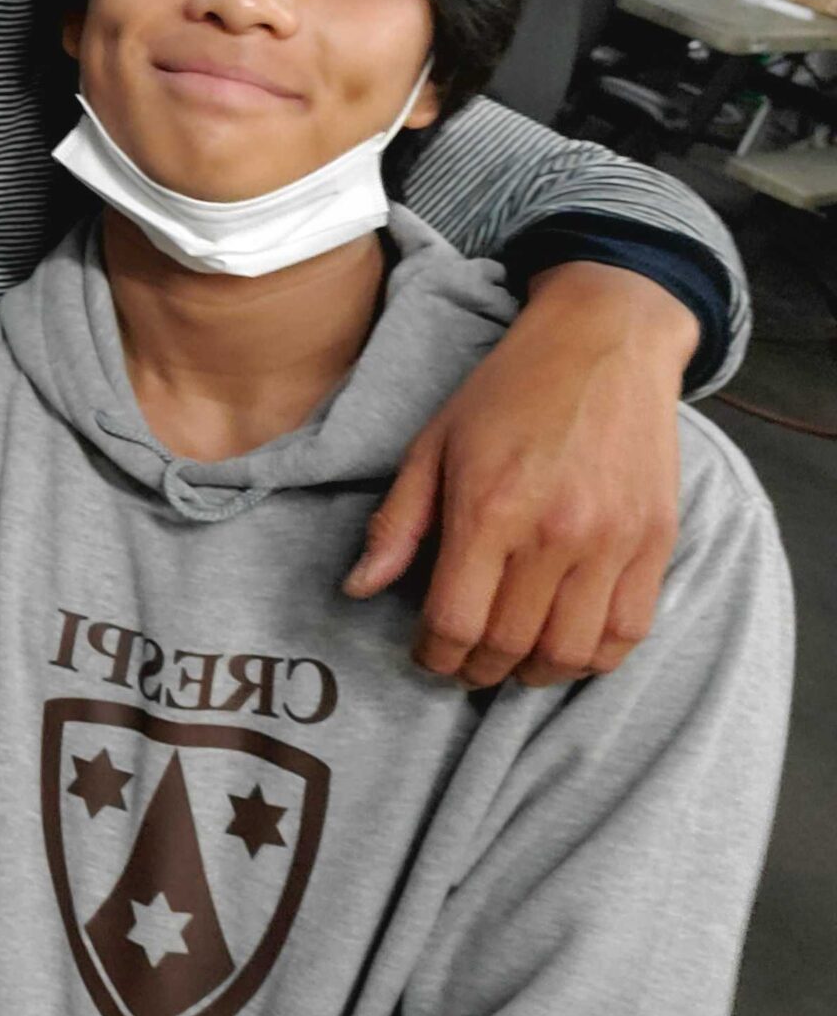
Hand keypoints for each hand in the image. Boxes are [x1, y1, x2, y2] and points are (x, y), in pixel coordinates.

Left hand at [344, 263, 694, 688]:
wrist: (604, 342)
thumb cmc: (508, 390)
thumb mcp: (432, 443)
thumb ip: (399, 522)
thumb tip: (358, 587)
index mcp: (489, 509)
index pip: (455, 621)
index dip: (434, 655)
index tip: (427, 655)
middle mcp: (554, 533)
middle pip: (511, 645)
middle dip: (478, 670)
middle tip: (464, 666)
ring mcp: (613, 541)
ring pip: (573, 651)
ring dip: (536, 674)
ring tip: (514, 663)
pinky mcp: (656, 540)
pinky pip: (631, 630)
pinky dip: (596, 656)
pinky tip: (568, 645)